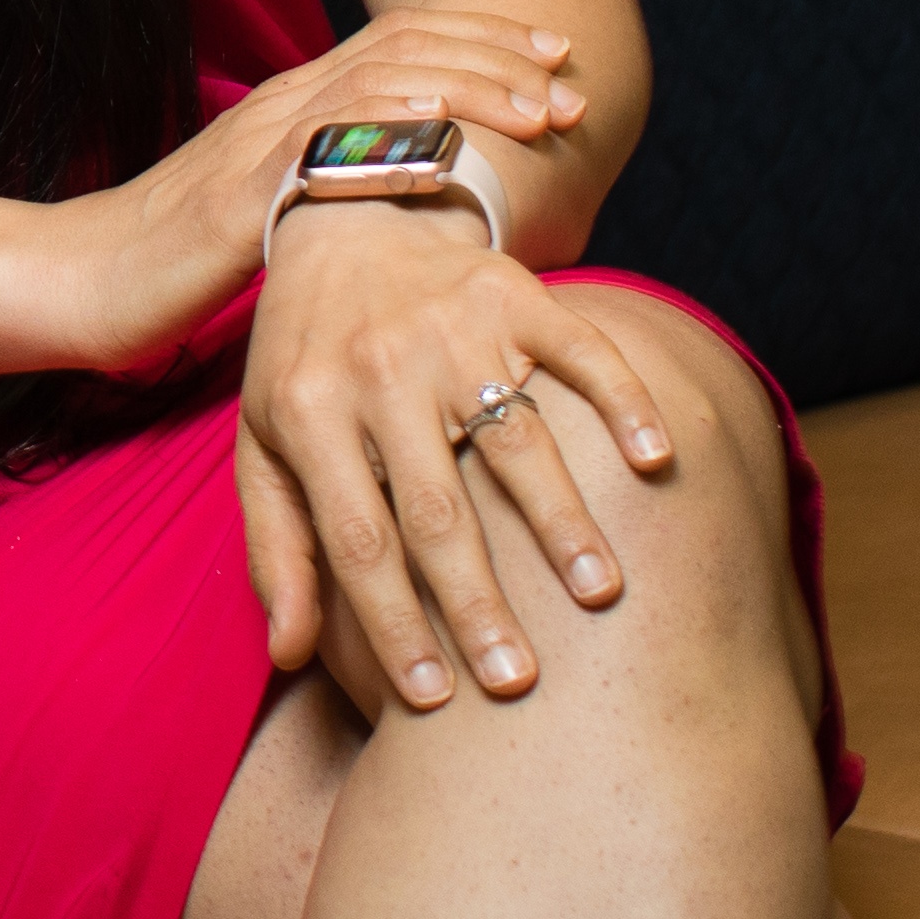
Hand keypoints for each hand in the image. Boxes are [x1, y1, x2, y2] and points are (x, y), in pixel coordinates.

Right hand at [49, 7, 593, 370]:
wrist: (79, 282)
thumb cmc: (174, 270)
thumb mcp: (274, 224)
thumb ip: (335, 204)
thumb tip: (418, 219)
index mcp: (293, 110)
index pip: (400, 45)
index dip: (483, 44)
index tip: (555, 63)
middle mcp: (281, 107)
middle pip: (405, 48)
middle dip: (497, 58)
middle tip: (569, 85)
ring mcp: (261, 141)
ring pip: (380, 82)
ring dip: (471, 89)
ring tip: (538, 111)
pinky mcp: (243, 189)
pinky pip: (326, 141)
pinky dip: (393, 127)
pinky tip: (447, 136)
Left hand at [234, 199, 677, 712]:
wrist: (347, 218)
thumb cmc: (304, 355)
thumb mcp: (264, 441)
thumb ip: (277, 546)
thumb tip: (288, 654)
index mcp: (311, 411)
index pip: (357, 539)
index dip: (393, 623)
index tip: (433, 700)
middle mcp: (380, 368)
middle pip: (438, 505)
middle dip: (478, 601)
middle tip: (519, 683)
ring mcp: (450, 328)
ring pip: (515, 437)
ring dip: (560, 520)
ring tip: (599, 595)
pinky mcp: (512, 291)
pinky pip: (578, 350)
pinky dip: (622, 401)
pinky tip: (655, 459)